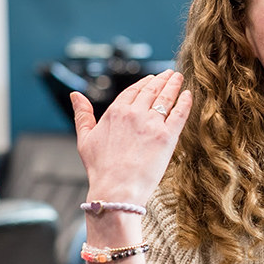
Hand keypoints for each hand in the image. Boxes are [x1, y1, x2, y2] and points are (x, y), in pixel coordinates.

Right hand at [71, 69, 191, 206]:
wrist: (116, 190)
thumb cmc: (100, 169)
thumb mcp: (84, 139)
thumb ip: (82, 115)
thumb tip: (75, 95)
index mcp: (115, 112)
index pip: (133, 91)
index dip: (144, 83)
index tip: (152, 78)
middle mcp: (134, 113)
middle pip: (151, 90)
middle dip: (162, 79)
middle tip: (171, 73)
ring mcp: (151, 123)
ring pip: (166, 98)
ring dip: (174, 85)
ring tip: (179, 77)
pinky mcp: (167, 136)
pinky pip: (179, 113)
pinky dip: (185, 102)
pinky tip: (188, 95)